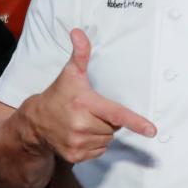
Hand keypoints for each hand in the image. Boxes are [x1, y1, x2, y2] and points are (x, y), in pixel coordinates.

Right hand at [20, 29, 155, 163]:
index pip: (116, 114)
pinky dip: (94, 144)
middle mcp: (81, 125)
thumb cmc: (59, 95)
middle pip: (114, 127)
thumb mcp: (70, 73)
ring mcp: (77, 143)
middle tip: (91, 112)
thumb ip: (80, 53)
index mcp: (85, 104)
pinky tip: (81, 134)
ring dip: (102, 133)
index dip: (136, 122)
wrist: (35, 122)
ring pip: (107, 140)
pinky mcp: (75, 156)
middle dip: (107, 120)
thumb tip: (78, 32)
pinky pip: (99, 151)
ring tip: (84, 122)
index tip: (152, 130)